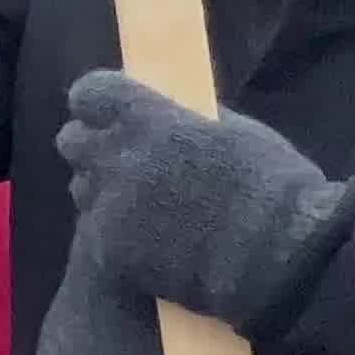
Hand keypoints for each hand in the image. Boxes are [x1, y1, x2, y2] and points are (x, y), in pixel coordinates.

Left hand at [59, 70, 354, 326]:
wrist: (282, 260)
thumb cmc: (274, 189)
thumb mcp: (237, 132)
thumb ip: (189, 119)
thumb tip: (170, 112)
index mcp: (149, 119)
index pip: (90, 94)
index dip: (97, 104)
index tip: (108, 114)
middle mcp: (118, 157)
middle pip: (72, 141)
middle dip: (93, 148)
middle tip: (122, 164)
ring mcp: (109, 204)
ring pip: (81, 188)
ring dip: (103, 192)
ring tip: (143, 208)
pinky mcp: (109, 248)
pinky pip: (96, 231)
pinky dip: (116, 235)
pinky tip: (150, 243)